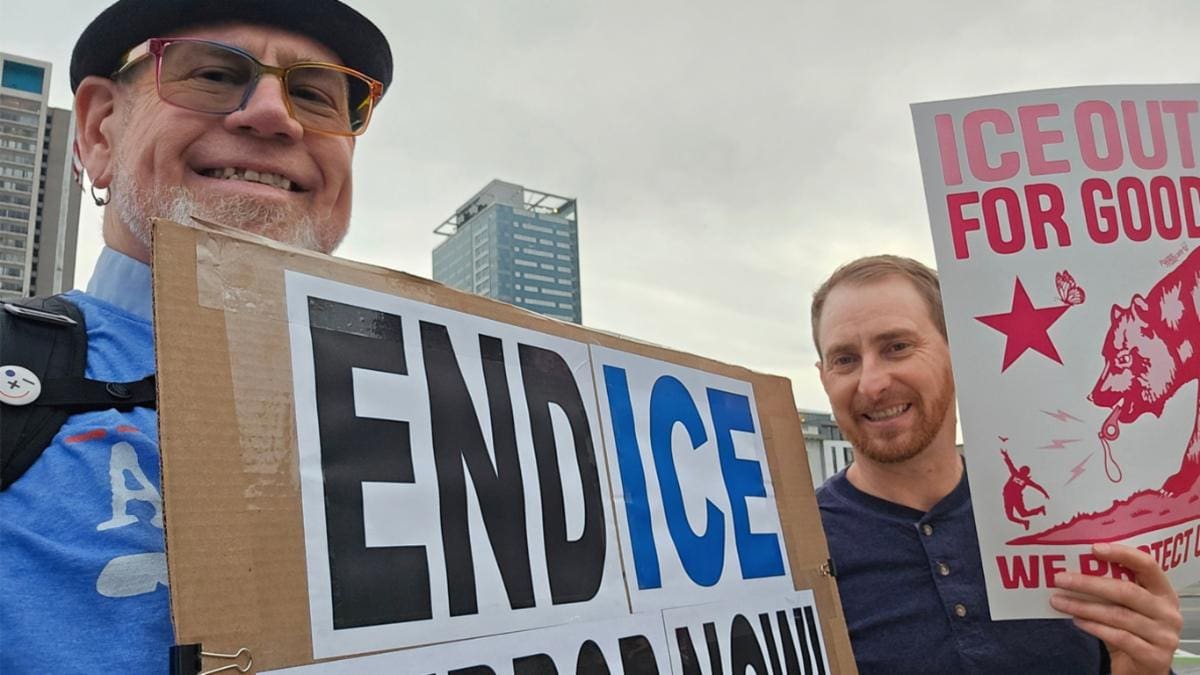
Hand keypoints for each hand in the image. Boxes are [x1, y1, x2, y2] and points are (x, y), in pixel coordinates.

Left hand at [1050, 543, 1180, 674]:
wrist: (1143, 669)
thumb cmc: (1132, 631)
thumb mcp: (1128, 607)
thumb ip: (1112, 588)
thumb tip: (1072, 569)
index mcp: (1164, 592)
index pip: (1147, 565)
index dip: (1122, 554)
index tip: (1093, 548)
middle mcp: (1168, 612)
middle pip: (1126, 591)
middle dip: (1088, 583)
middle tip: (1060, 579)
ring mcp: (1164, 636)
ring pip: (1118, 615)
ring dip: (1083, 606)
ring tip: (1059, 601)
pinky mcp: (1154, 657)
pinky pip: (1119, 637)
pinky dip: (1094, 627)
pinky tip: (1076, 621)